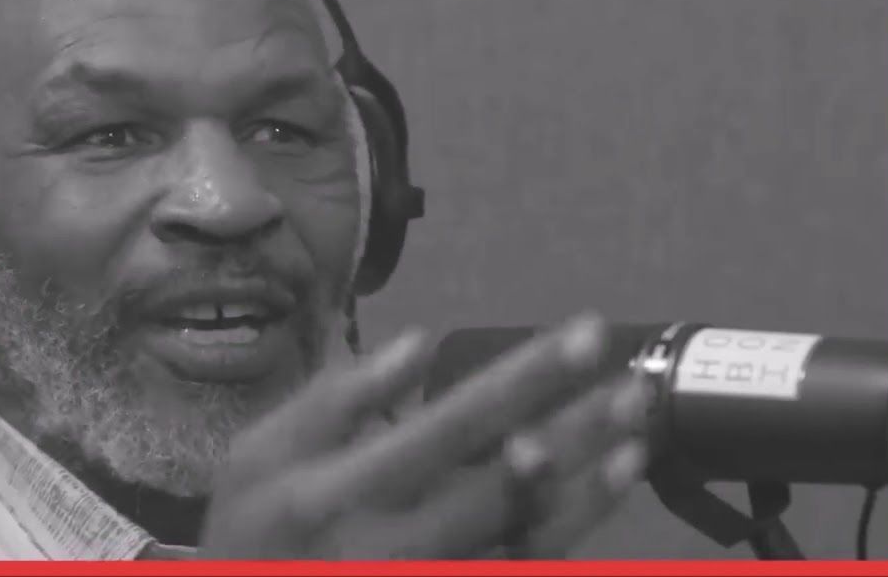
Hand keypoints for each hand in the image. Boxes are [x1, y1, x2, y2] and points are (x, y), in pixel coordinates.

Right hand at [198, 313, 650, 558]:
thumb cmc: (250, 531)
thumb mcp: (258, 454)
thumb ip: (333, 399)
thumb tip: (417, 344)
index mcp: (343, 489)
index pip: (455, 423)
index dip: (527, 378)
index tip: (584, 334)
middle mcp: (396, 544)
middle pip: (509, 482)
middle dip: (577, 427)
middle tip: (632, 380)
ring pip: (529, 536)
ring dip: (589, 484)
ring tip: (637, 433)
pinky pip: (522, 568)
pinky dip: (571, 530)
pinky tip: (602, 490)